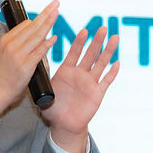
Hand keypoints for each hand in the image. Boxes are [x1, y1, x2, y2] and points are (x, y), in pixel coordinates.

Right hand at [0, 0, 59, 120]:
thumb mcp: (7, 54)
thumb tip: (38, 37)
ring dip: (49, 23)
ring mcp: (18, 54)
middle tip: (56, 3)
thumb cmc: (2, 75)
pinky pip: (39, 51)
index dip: (39, 18)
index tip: (49, 10)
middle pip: (33, 25)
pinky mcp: (25, 65)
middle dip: (46, 13)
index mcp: (7, 40)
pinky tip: (54, 38)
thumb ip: (20, 44)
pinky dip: (47, 44)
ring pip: (37, 35)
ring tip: (57, 13)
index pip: (25, 24)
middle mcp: (12, 44)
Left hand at [43, 26, 119, 152]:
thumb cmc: (53, 109)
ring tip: (114, 38)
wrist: (64, 124)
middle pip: (90, 54)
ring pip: (101, 63)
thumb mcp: (45, 92)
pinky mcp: (97, 93)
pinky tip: (117, 63)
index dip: (79, 42)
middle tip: (103, 28)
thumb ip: (42, 81)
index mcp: (66, 71)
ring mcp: (90, 82)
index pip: (74, 53)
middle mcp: (80, 74)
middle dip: (97, 41)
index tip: (84, 31)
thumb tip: (35, 70)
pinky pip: (106, 81)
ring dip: (108, 51)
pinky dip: (112, 72)